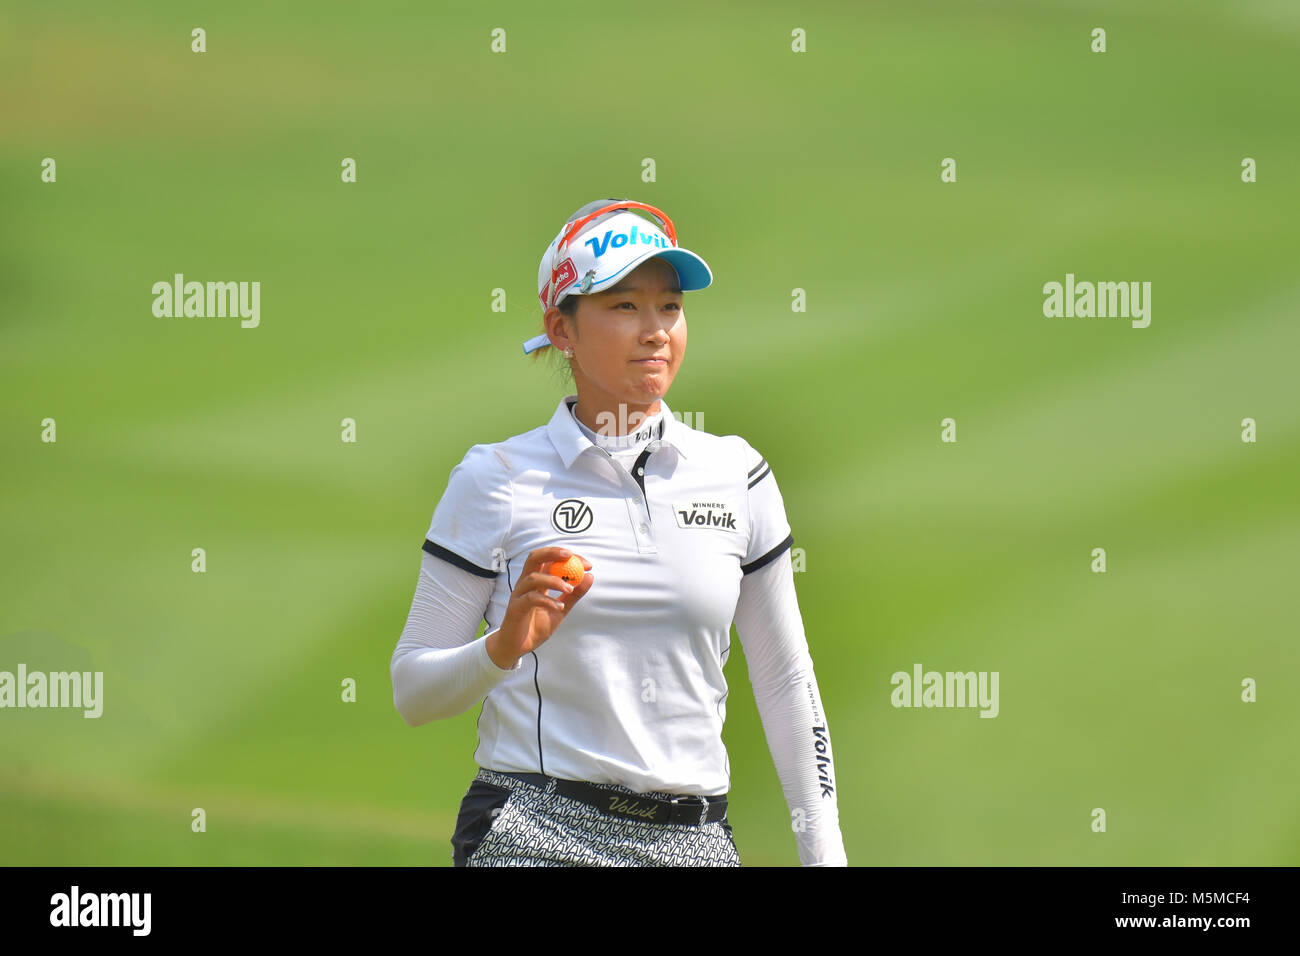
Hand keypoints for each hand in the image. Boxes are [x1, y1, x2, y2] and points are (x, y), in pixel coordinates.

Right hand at [485, 547, 592, 668]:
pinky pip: (531, 598)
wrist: (518, 646)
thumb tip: (590, 576)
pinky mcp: (515, 608)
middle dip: (552, 553)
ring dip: (554, 580)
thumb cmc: (537, 626)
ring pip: (533, 578)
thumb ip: (574, 595)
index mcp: (536, 580)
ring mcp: (519, 595)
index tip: (587, 564)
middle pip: (535, 558)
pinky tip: (559, 607)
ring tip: (570, 589)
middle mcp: (525, 583)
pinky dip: (547, 600)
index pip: (549, 559)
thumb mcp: (561, 609)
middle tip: (570, 556)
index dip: (567, 557)